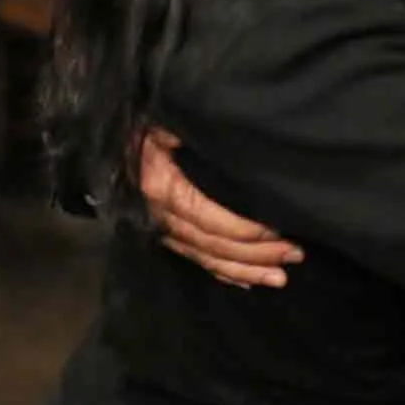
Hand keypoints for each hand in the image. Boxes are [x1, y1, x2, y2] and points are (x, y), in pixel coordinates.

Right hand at [137, 128, 303, 286]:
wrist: (109, 146)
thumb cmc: (140, 130)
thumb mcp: (164, 123)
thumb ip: (189, 134)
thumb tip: (222, 141)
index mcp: (164, 188)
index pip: (210, 218)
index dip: (245, 230)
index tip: (279, 231)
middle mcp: (161, 216)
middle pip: (213, 244)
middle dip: (255, 254)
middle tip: (294, 255)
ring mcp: (162, 229)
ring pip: (207, 258)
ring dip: (245, 269)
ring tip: (279, 277)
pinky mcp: (164, 235)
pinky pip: (195, 259)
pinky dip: (223, 272)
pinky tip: (248, 281)